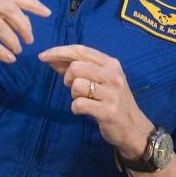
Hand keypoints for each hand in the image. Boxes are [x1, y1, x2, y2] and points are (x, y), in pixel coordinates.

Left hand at [38, 44, 153, 157]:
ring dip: (74, 95)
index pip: (82, 51)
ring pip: (77, 86)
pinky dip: (76, 109)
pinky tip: (85, 111)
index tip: (42, 56)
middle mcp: (113, 75)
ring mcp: (111, 93)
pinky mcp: (107, 110)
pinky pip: (78, 104)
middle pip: (76, 67)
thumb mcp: (100, 80)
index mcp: (111, 64)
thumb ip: (78, 68)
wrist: (132, 125)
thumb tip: (52, 59)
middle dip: (67, 78)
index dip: (59, 52)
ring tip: (84, 100)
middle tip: (73, 88)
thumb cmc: (112, 100)